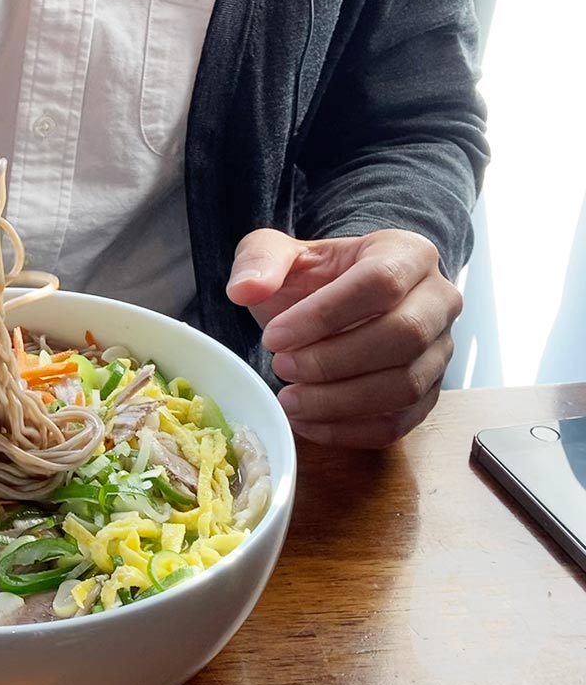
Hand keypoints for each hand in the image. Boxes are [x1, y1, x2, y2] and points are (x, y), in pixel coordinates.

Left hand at [226, 228, 461, 447]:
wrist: (332, 304)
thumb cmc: (312, 278)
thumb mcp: (279, 254)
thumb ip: (259, 260)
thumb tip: (245, 289)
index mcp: (408, 254)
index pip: (380, 282)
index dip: (324, 315)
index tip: (273, 337)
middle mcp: (439, 301)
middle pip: (403, 336)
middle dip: (333, 361)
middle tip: (281, 367)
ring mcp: (440, 351)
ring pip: (405, 386)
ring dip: (340, 401)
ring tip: (289, 399)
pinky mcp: (428, 394)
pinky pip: (399, 423)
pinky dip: (350, 431)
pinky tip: (306, 422)